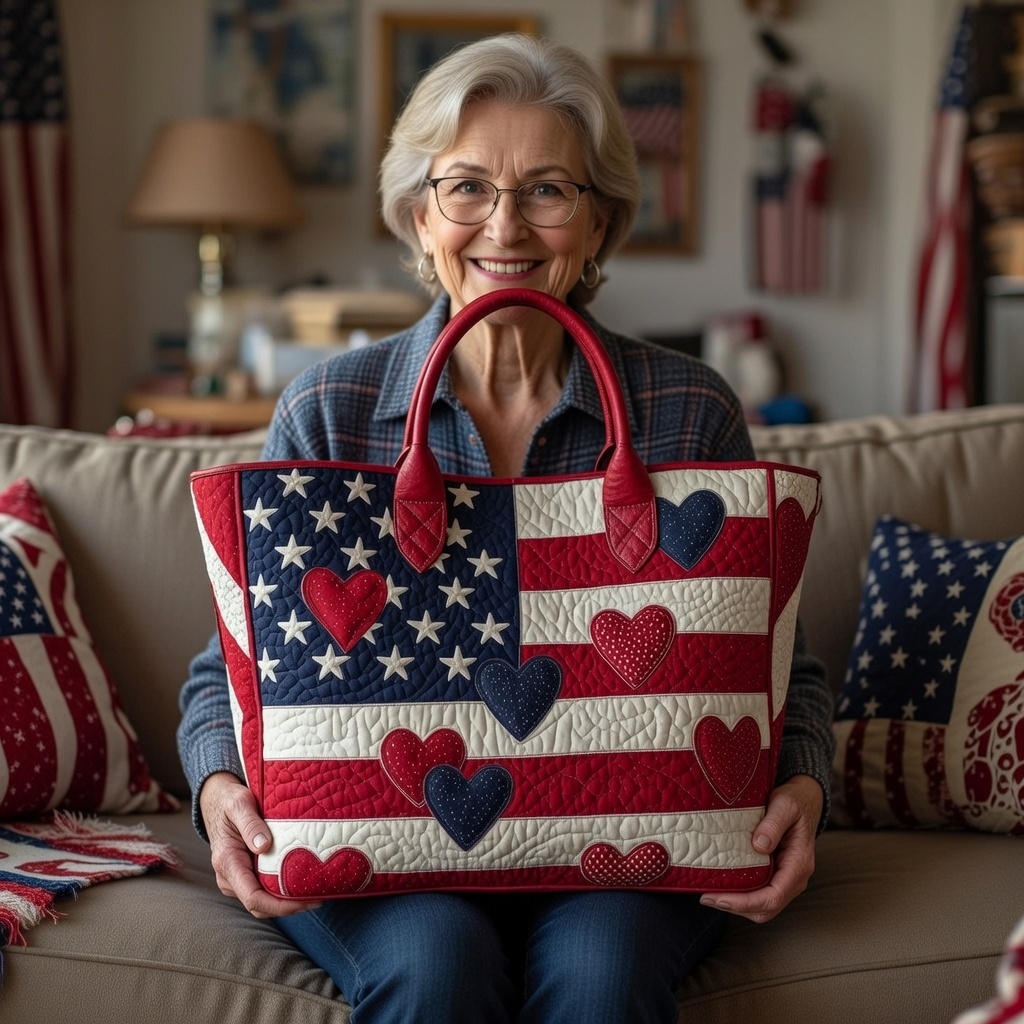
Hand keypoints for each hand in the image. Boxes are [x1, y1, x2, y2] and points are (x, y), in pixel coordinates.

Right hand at [199, 771, 320, 918]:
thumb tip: (263, 846)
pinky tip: (302, 883)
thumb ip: (250, 823)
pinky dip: (282, 892)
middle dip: (289, 907)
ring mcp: (236, 878)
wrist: (217, 801)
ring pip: (263, 901)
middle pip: (260, 906)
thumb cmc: (228, 800)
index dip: (280, 906)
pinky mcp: (245, 874)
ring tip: (316, 892)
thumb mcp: (238, 804)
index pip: (253, 898)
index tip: (305, 901)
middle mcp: (229, 877)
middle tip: (320, 897)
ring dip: (287, 901)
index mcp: (227, 862)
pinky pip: (263, 890)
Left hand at [699, 774, 822, 923]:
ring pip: (763, 906)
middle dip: (737, 907)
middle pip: (766, 909)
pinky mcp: (776, 874)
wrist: (805, 799)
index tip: (719, 898)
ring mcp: (786, 878)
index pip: (772, 897)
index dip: (745, 902)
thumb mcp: (785, 805)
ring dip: (738, 905)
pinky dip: (742, 896)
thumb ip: (773, 823)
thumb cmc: (795, 801)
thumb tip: (759, 846)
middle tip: (706, 897)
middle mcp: (795, 877)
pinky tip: (723, 886)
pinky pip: (760, 893)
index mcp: (799, 864)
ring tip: (710, 894)